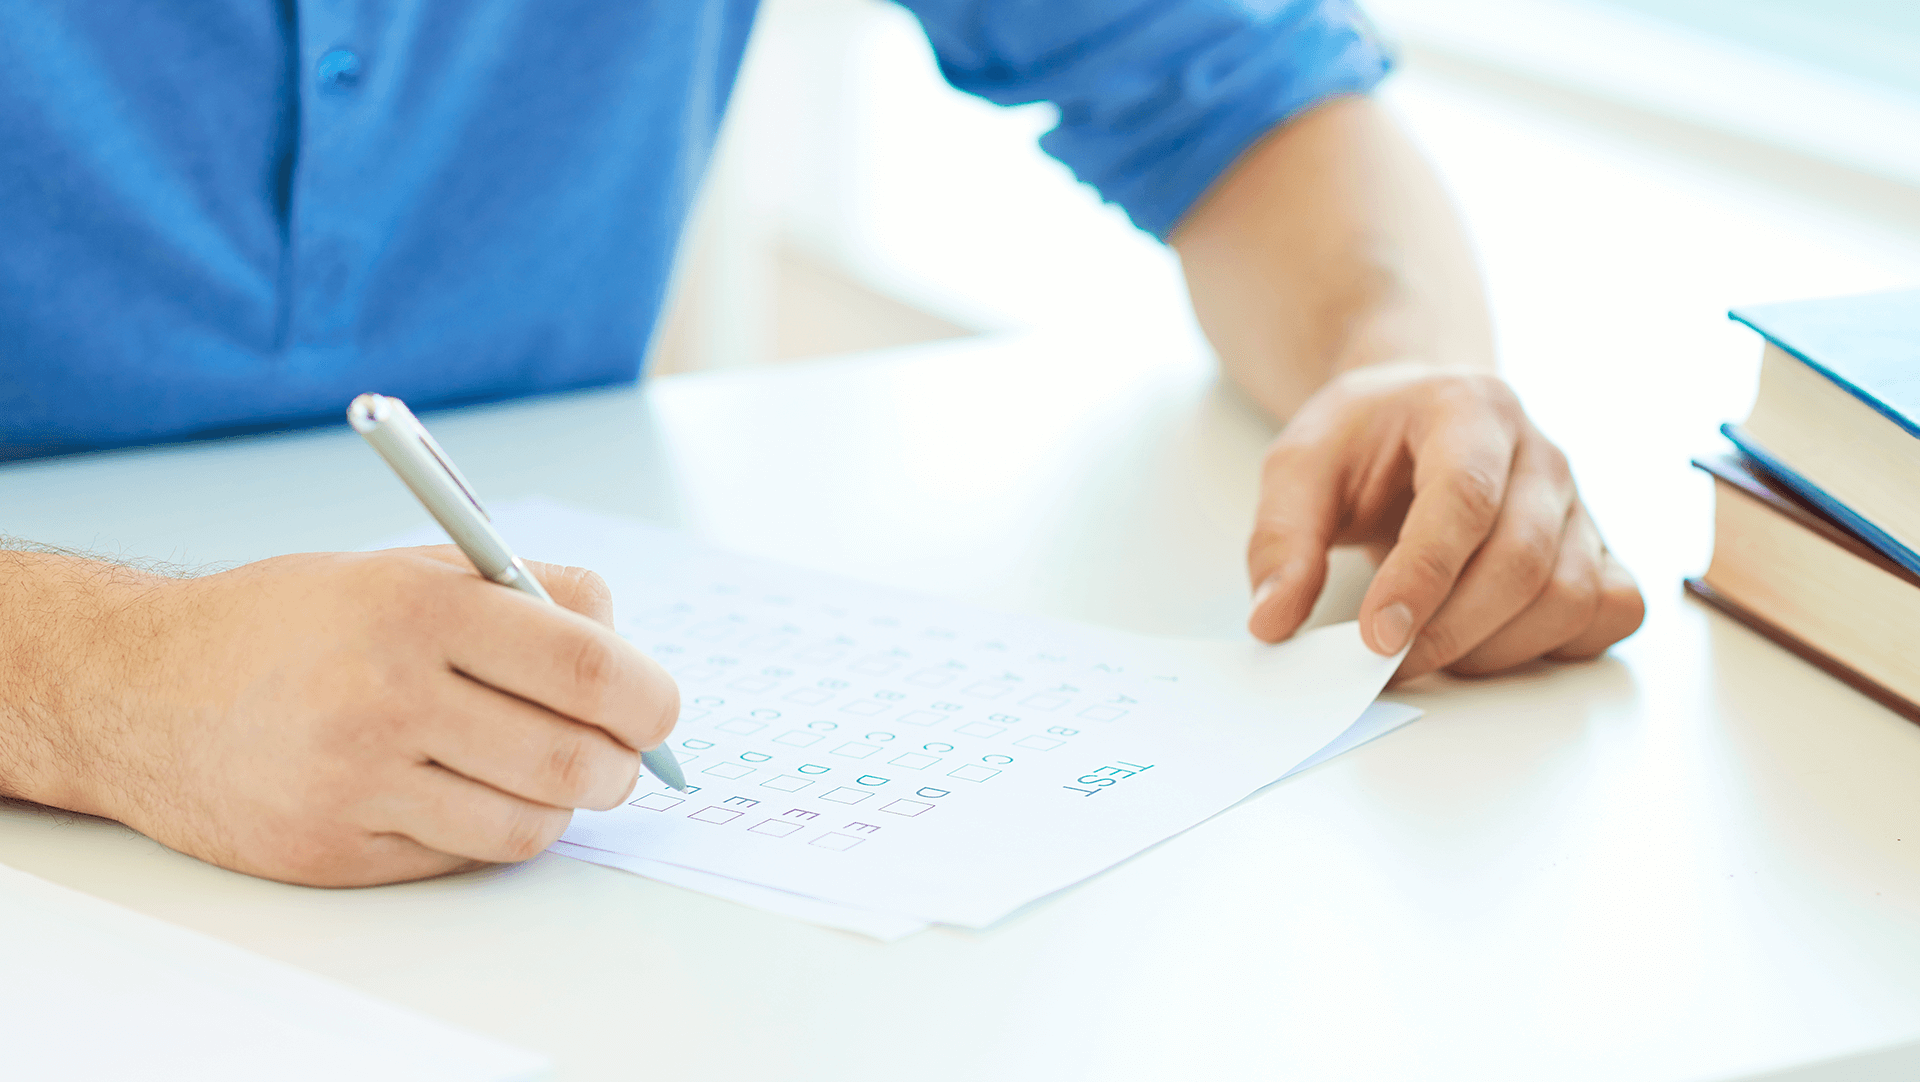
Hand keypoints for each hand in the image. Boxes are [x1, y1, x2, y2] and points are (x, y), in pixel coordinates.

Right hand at [85, 547, 676, 885]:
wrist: (140, 689)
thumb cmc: (293, 623)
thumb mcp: (407, 568)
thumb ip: (526, 592)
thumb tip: (629, 652)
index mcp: (417, 608)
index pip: (588, 667)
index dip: (649, 698)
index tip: (657, 708)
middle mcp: (387, 695)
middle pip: (575, 758)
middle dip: (622, 764)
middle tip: (618, 753)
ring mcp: (358, 782)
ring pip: (531, 823)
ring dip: (562, 802)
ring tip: (540, 769)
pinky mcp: (336, 849)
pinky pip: (466, 857)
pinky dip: (491, 830)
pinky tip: (467, 792)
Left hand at [1245, 363, 1643, 680]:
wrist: (1419, 412)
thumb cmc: (1365, 439)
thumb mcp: (1298, 467)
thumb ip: (1280, 541)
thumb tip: (1272, 622)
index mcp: (1470, 410)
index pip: (1466, 499)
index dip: (1424, 577)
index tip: (1376, 638)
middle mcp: (1540, 454)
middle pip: (1523, 559)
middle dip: (1450, 630)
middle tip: (1385, 662)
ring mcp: (1579, 503)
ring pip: (1570, 595)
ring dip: (1496, 648)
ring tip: (1429, 652)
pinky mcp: (1596, 548)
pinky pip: (1611, 610)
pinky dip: (1559, 645)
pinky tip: (1493, 643)